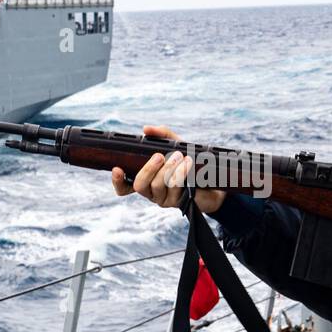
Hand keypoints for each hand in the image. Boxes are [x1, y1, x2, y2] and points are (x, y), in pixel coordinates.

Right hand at [109, 125, 226, 214]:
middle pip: (140, 186)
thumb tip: (146, 129)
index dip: (118, 181)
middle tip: (159, 155)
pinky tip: (188, 163)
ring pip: (158, 187)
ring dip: (168, 169)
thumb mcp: (175, 144)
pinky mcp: (180, 202)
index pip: (125, 187)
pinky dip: (181, 173)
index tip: (117, 168)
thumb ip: (161, 135)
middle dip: (149, 169)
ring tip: (180, 156)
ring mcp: (166, 199)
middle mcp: (152, 192)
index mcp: (146, 180)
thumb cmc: (189, 160)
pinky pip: (176, 189)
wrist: (214, 178)